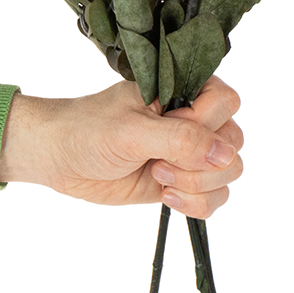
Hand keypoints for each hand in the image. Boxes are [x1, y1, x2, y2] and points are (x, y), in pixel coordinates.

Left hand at [0, 75, 242, 218]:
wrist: (60, 157)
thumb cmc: (90, 130)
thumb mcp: (133, 131)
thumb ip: (181, 140)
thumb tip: (227, 155)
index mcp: (183, 88)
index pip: (226, 102)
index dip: (204, 124)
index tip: (168, 131)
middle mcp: (193, 118)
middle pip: (233, 142)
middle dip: (199, 163)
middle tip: (158, 162)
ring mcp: (189, 151)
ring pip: (228, 173)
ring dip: (197, 185)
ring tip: (158, 177)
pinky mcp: (182, 180)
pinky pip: (214, 197)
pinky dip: (196, 203)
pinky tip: (166, 196)